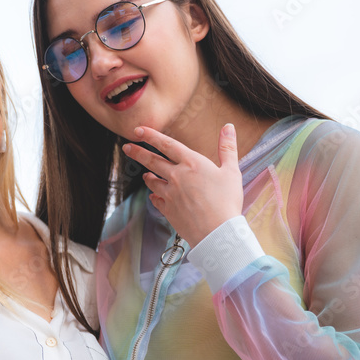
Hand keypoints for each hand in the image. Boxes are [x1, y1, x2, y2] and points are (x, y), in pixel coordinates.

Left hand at [121, 124, 243, 246]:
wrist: (217, 231)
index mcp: (191, 163)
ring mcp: (170, 194)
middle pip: (152, 161)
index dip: (151, 135)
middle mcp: (177, 176)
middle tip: (127, 147)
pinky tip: (154, 196)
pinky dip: (154, 197)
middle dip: (137, 152)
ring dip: (148, 177)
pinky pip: (156, 200)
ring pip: (152, 181)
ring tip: (145, 175)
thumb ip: (227, 148)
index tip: (138, 129)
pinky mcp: (168, 209)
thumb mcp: (231, 171)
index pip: (167, 144)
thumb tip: (228, 127)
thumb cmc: (227, 201)